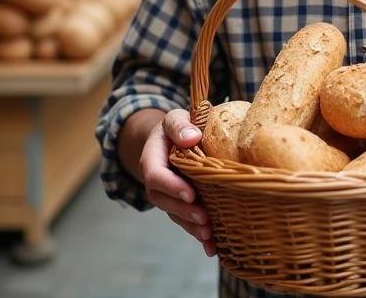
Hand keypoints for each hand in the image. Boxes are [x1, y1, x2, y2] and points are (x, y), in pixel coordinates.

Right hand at [141, 109, 216, 256]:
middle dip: (184, 212)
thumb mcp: (175, 118)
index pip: (156, 175)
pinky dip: (199, 235)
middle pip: (165, 200)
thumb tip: (191, 137)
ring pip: (176, 215)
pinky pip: (187, 221)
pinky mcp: (182, 205)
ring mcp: (168, 196)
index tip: (190, 194)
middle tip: (204, 219)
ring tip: (209, 235)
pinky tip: (212, 247)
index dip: (171, 186)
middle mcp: (157, 182)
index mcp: (152, 159)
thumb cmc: (178, 127)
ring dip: (192, 227)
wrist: (176, 138)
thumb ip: (179, 125)